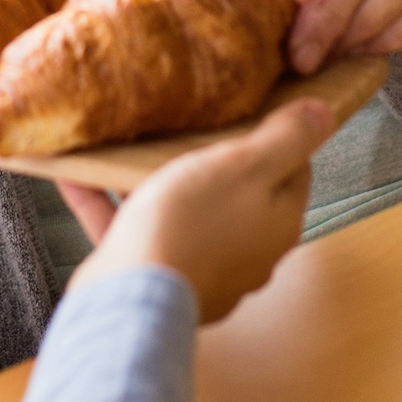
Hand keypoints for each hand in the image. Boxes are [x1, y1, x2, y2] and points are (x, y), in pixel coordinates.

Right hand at [61, 99, 335, 322]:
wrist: (132, 297)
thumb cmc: (192, 226)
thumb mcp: (246, 166)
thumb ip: (287, 139)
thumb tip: (325, 114)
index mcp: (276, 222)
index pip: (292, 168)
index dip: (274, 133)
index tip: (251, 104)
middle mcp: (245, 250)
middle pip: (234, 189)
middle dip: (209, 154)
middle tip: (185, 115)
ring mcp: (199, 266)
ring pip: (178, 209)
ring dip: (150, 175)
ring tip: (125, 137)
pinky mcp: (152, 274)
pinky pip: (128, 227)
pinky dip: (104, 199)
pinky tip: (76, 169)